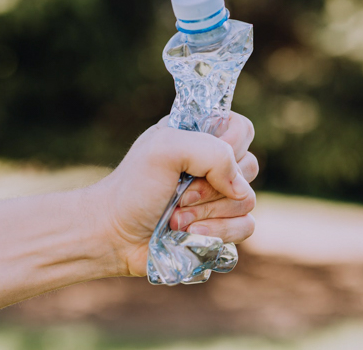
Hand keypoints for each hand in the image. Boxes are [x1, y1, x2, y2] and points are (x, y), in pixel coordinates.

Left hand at [93, 112, 257, 276]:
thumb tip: (240, 188)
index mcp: (199, 137)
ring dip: (208, 213)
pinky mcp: (221, 228)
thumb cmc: (133, 188)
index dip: (230, 145)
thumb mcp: (164, 149)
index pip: (241, 128)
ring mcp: (219, 198)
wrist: (113, 235)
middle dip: (212, 186)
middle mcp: (213, 165)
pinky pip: (245, 227)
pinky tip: (189, 235)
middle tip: (180, 193)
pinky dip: (218, 233)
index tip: (199, 160)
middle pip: (248, 167)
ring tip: (175, 218)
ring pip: (247, 201)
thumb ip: (211, 152)